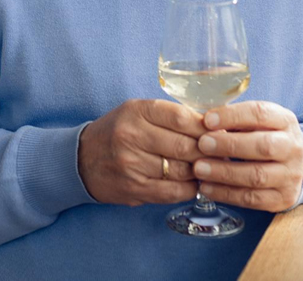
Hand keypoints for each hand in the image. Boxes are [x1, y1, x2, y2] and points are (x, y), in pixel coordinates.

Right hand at [77, 99, 206, 205]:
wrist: (81, 159)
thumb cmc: (117, 131)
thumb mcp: (137, 111)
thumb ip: (170, 115)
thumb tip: (212, 125)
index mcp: (136, 111)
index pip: (181, 117)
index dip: (206, 127)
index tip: (219, 131)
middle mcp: (132, 136)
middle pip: (185, 146)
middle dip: (208, 151)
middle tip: (221, 152)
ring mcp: (132, 165)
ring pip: (182, 170)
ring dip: (201, 171)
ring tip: (210, 168)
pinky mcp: (134, 189)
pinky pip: (173, 192)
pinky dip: (189, 188)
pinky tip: (194, 182)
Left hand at [193, 100, 302, 211]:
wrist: (296, 165)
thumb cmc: (265, 136)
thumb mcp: (257, 121)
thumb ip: (234, 120)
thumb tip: (202, 121)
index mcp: (284, 121)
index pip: (260, 114)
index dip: (233, 116)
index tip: (207, 120)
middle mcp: (292, 148)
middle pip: (263, 146)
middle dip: (229, 145)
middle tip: (202, 144)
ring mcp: (290, 176)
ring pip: (257, 176)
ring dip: (224, 172)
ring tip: (199, 168)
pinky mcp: (282, 198)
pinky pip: (252, 199)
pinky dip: (226, 193)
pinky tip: (206, 188)